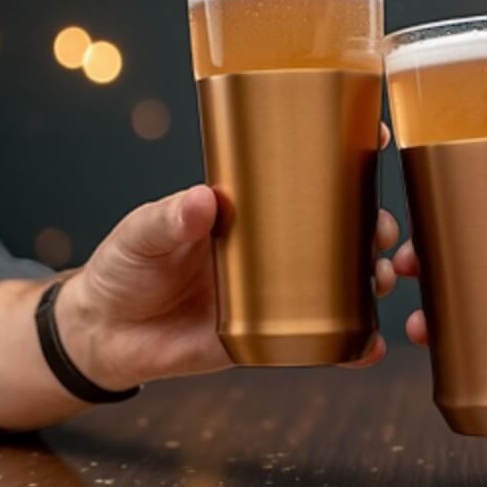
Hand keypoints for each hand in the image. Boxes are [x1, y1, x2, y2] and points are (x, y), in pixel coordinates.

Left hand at [57, 125, 398, 390]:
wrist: (105, 335)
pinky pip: (318, 342)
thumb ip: (169, 218)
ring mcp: (274, 292)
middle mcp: (271, 246)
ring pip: (339, 281)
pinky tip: (369, 349)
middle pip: (338, 229)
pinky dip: (348, 347)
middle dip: (372, 224)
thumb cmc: (124, 266)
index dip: (344, 156)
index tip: (379, 137)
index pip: (302, 174)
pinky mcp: (268, 336)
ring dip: (371, 279)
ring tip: (382, 280)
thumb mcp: (141, 233)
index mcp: (247, 209)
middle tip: (379, 230)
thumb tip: (204, 200)